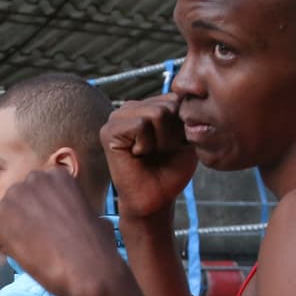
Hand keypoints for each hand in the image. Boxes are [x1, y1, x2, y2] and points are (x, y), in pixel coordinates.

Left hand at [0, 168, 123, 295]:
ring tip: (31, 248)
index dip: (40, 211)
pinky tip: (23, 255)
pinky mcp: (1, 216)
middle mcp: (35, 178)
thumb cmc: (97, 248)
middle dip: (24, 217)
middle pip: (20, 198)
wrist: (87, 270)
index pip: (38, 191)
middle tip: (37, 239)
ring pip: (6, 213)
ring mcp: (16, 195)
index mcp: (58, 175)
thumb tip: (73, 215)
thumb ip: (75, 208)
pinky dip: (5, 244)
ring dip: (13, 230)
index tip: (49, 227)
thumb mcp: (93, 217)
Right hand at [100, 93, 197, 220]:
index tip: (175, 144)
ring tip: (151, 153)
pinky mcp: (109, 131)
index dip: (183, 124)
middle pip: (169, 104)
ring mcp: (117, 117)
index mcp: (148, 105)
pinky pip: (141, 124)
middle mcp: (131, 107)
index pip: (177, 97)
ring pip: (157, 113)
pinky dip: (147, 144)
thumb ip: (185, 113)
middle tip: (161, 151)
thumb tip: (183, 95)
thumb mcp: (187, 136)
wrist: (156, 199)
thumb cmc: (170, 171)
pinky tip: (138, 155)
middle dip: (173, 132)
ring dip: (161, 140)